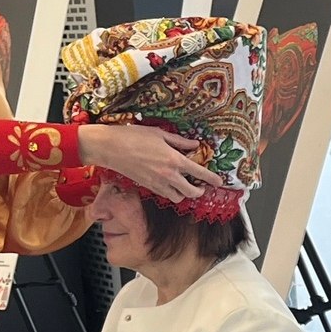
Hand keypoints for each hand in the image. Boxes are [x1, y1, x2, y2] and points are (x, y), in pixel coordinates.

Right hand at [81, 121, 221, 202]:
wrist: (110, 148)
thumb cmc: (134, 136)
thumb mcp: (160, 134)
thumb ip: (179, 142)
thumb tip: (195, 144)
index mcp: (174, 160)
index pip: (199, 173)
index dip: (212, 179)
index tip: (219, 182)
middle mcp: (168, 175)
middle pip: (192, 192)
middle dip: (200, 191)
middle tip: (201, 186)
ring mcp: (158, 183)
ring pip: (178, 197)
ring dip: (184, 194)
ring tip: (185, 185)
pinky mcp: (148, 187)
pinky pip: (165, 195)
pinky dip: (171, 193)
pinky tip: (170, 184)